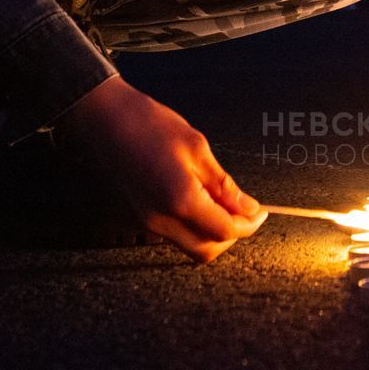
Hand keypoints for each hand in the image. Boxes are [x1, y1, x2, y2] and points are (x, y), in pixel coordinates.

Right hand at [57, 76, 265, 262]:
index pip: (225, 230)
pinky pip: (176, 234)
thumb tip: (247, 207)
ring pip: (191, 245)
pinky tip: (203, 200)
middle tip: (246, 210)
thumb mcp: (197, 147)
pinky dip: (196, 225)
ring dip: (213, 232)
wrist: (107, 120)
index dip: (249, 224)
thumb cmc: (149, 125)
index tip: (261, 211)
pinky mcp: (143, 217)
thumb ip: (223, 184)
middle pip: (208, 249)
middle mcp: (162, 219)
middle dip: (232, 234)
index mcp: (180, 200)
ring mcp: (149, 222)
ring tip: (224, 202)